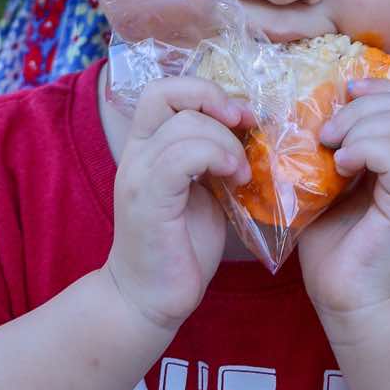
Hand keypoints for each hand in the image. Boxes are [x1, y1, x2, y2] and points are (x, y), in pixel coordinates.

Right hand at [108, 78, 251, 332]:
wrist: (148, 300)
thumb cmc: (180, 247)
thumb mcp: (203, 190)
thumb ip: (214, 157)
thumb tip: (253, 131)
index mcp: (147, 146)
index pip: (165, 89)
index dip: (205, 89)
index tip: (240, 115)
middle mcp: (136, 153)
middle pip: (166, 91)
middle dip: (214, 99)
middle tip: (244, 126)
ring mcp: (138, 175)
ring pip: (184, 124)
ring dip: (226, 140)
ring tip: (242, 171)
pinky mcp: (148, 201)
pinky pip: (182, 156)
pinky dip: (216, 156)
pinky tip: (234, 178)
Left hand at [298, 81, 389, 321]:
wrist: (347, 297)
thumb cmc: (335, 244)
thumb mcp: (330, 182)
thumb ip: (334, 147)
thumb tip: (311, 110)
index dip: (375, 86)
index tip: (342, 93)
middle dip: (361, 107)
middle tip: (328, 134)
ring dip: (359, 127)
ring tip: (334, 152)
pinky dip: (364, 149)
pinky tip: (341, 167)